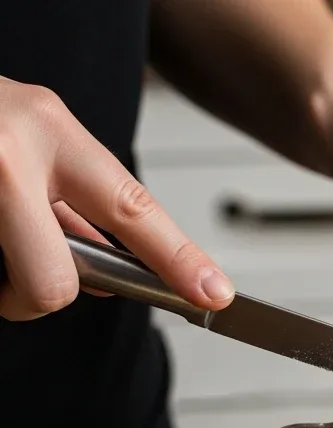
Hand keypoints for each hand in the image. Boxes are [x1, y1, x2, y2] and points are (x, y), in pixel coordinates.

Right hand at [0, 76, 232, 321]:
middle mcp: (11, 150)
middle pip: (52, 284)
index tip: (214, 293)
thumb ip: (77, 208)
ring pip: (11, 287)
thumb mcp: (34, 145)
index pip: (133, 209)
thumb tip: (120, 277)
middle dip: (35, 294)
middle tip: (15, 270)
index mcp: (49, 130)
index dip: (179, 259)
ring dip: (0, 281)